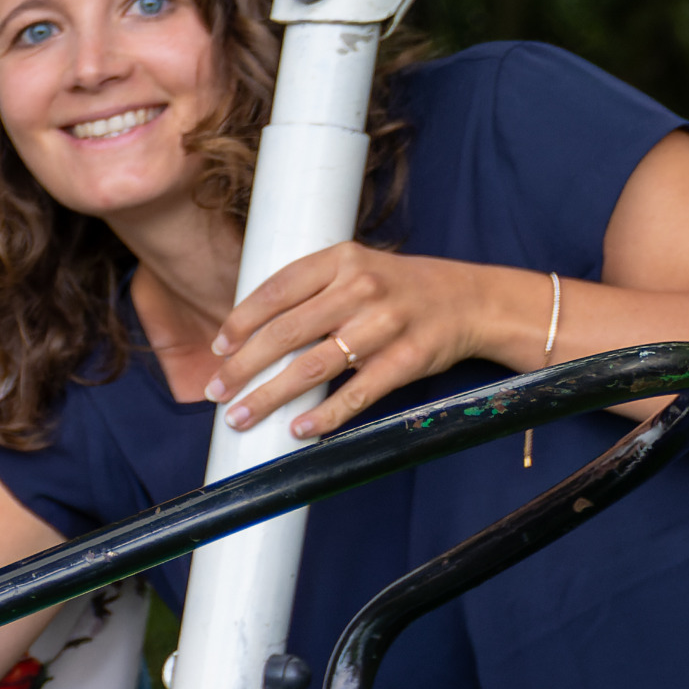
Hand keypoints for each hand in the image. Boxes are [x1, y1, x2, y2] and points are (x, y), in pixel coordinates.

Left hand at [210, 243, 515, 438]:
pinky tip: (298, 429)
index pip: (277, 289)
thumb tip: (248, 332)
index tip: (218, 347)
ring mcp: (385, 324)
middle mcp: (361, 287)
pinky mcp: (405, 359)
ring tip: (241, 416)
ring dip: (270, 396)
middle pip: (285, 332)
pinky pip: (356, 394)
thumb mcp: (356, 270)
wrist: (472, 301)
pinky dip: (324, 415)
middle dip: (243, 366)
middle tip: (216, 390)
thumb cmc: (399, 290)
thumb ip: (311, 291)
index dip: (241, 321)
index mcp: (342, 259)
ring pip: (313, 367)